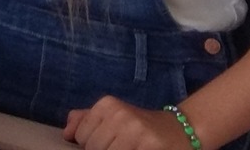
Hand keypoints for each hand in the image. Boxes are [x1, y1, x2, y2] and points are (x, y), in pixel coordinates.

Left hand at [65, 97, 192, 149]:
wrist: (182, 130)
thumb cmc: (141, 126)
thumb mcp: (113, 116)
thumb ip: (86, 120)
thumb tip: (66, 133)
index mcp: (108, 104)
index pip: (82, 136)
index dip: (94, 144)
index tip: (112, 140)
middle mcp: (121, 114)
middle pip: (94, 148)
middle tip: (124, 146)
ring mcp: (136, 131)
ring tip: (131, 148)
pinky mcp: (149, 145)